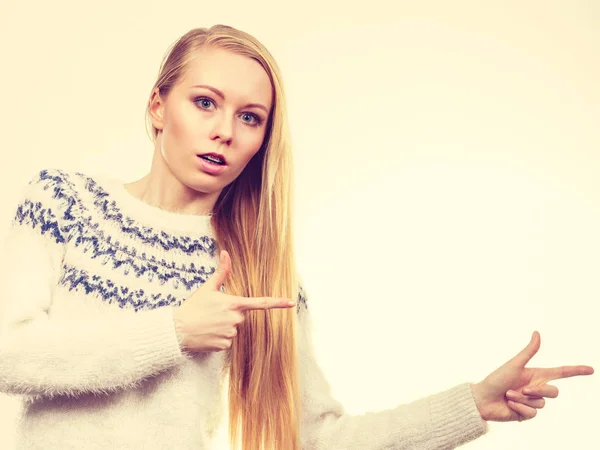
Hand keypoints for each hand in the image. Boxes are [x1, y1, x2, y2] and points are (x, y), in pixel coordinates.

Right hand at [172, 250, 294, 352]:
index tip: (291, 302)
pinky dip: (218, 338)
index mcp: (233, 303)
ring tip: (207, 323)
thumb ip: (221, 271)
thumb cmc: (193, 307)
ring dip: (223, 326)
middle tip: (212, 313)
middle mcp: (235, 319)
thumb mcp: (207, 288)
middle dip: (229, 314)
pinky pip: (227, 341)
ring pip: (233, 329)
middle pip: (240, 316)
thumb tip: (225, 253)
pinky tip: (207, 334)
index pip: (260, 303)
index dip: (277, 303)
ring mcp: (230, 334)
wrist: (178, 330)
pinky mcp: (224, 346)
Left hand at [470, 331, 593, 421]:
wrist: (483, 398)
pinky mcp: (526, 414)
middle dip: (539, 390)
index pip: (560, 373)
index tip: (591, 369)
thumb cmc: (496, 379)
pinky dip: (520, 407)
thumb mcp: (514, 364)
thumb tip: (537, 333)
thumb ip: (529, 351)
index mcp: (535, 375)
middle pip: (554, 392)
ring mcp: (532, 402)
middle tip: (523, 388)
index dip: (576, 371)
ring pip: (542, 403)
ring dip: (524, 399)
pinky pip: (532, 413)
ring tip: (509, 395)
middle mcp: (536, 388)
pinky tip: (510, 404)